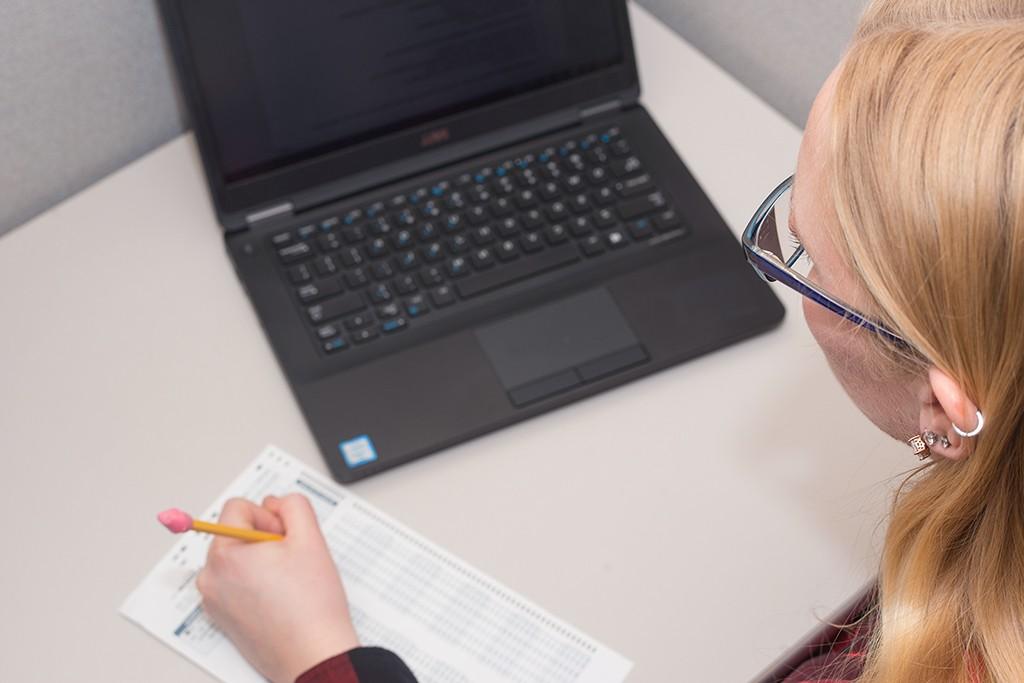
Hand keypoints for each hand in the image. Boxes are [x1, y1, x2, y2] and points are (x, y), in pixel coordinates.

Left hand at [196, 494, 359, 682]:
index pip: (238, 508)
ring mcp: (213, 599)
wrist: (313, 655)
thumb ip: (293, 506)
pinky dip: (254, 583)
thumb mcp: (310, 539)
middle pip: (234, 532)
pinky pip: (234, 583)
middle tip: (290, 562)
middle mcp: (210, 576)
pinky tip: (278, 598)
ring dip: (260, 561)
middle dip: (263, 539)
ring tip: (286, 583)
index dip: (269, 517)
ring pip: (236, 557)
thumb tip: (275, 502)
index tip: (286, 539)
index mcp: (225, 553)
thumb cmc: (312, 605)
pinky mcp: (220, 617)